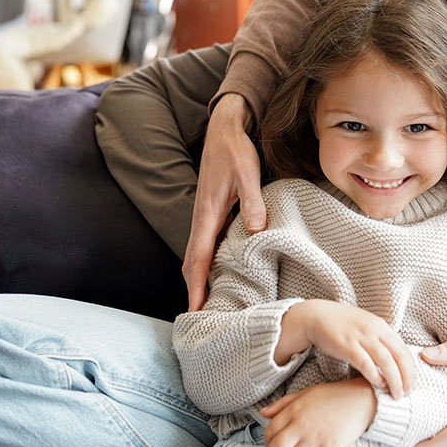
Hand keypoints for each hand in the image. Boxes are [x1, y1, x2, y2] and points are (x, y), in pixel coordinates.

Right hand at [183, 94, 266, 310]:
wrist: (225, 128)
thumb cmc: (235, 150)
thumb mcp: (247, 173)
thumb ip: (251, 201)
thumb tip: (254, 230)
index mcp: (207, 213)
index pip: (197, 258)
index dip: (196, 286)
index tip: (194, 310)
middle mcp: (201, 218)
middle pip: (192, 262)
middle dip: (194, 290)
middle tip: (202, 318)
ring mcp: (204, 216)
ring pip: (198, 254)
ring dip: (200, 278)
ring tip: (209, 304)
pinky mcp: (212, 212)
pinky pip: (205, 244)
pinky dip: (206, 263)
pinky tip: (218, 273)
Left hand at [260, 377, 375, 446]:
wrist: (362, 399)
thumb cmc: (333, 396)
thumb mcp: (306, 393)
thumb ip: (283, 404)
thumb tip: (263, 413)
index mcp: (295, 409)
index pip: (270, 430)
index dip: (268, 441)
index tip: (273, 443)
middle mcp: (302, 424)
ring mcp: (316, 437)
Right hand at [280, 301, 415, 398]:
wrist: (317, 315)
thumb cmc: (342, 325)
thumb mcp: (367, 327)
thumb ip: (380, 340)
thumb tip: (394, 361)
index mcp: (382, 326)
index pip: (403, 349)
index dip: (411, 368)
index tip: (412, 384)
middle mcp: (375, 330)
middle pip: (399, 355)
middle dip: (407, 376)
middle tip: (408, 393)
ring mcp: (361, 337)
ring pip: (386, 360)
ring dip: (394, 379)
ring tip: (397, 394)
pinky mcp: (347, 345)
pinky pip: (366, 363)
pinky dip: (375, 376)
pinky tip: (379, 385)